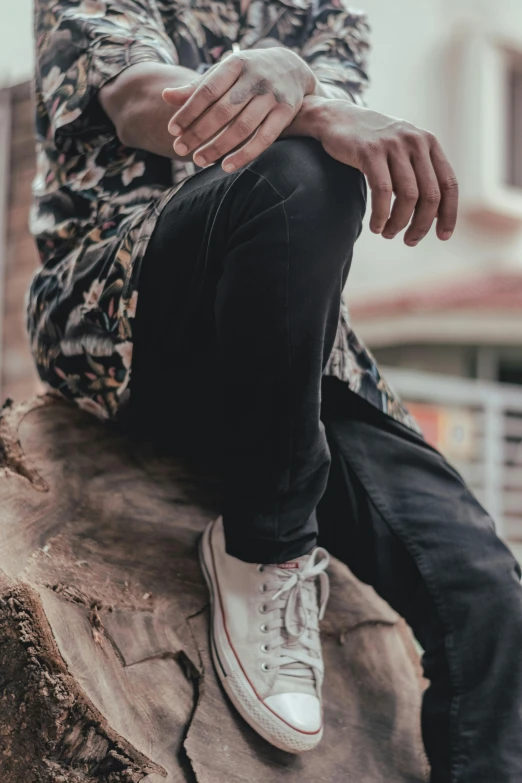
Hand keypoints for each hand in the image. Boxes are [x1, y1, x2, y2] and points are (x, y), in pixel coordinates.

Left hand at [162, 48, 316, 170]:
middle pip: (222, 110)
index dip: (188, 111)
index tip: (172, 130)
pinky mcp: (286, 112)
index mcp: (236, 64)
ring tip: (198, 161)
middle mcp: (255, 78)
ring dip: (218, 147)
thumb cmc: (248, 74)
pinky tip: (226, 167)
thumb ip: (198, 87)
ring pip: (242, 127)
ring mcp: (272, 96)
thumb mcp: (225, 73)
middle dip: (199, 132)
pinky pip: (264, 138)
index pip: (207, 90)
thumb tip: (166, 96)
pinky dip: (245, 154)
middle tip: (179, 150)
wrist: (292, 68)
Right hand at [315, 100, 458, 244]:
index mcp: (429, 143)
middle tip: (409, 241)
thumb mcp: (402, 152)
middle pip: (430, 196)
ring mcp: (394, 145)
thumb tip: (433, 214)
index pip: (449, 184)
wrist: (337, 119)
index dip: (448, 214)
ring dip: (399, 223)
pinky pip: (383, 192)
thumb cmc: (371, 144)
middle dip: (421, 225)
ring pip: (408, 197)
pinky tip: (376, 226)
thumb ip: (418, 175)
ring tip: (388, 234)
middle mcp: (416, 142)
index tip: (443, 236)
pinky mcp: (371, 151)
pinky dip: (381, 215)